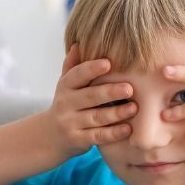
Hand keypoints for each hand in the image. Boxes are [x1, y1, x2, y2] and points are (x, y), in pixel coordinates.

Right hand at [48, 44, 136, 158]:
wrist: (50, 136)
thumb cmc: (67, 104)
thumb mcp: (66, 85)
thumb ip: (73, 66)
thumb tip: (77, 43)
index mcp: (65, 86)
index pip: (77, 75)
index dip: (91, 69)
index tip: (108, 63)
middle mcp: (65, 104)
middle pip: (89, 97)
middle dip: (109, 92)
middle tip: (129, 88)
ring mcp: (70, 123)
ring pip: (96, 117)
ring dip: (116, 113)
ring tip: (134, 108)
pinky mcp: (78, 140)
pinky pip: (98, 136)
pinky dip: (113, 133)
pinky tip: (128, 128)